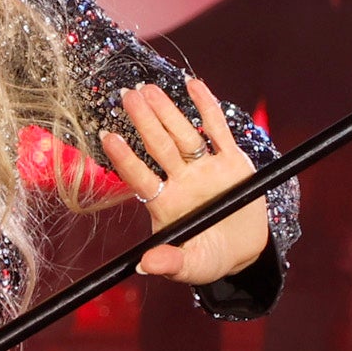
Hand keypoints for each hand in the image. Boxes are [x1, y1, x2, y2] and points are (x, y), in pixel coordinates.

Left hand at [102, 77, 273, 286]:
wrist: (244, 252)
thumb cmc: (210, 259)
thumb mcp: (193, 266)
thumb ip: (170, 263)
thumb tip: (145, 265)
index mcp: (166, 204)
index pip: (140, 177)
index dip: (125, 158)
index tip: (106, 137)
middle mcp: (181, 181)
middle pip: (159, 147)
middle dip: (144, 122)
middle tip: (127, 96)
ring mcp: (204, 168)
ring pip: (184, 134)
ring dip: (167, 111)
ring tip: (148, 89)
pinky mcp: (230, 161)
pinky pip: (217, 130)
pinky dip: (207, 107)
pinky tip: (193, 84)